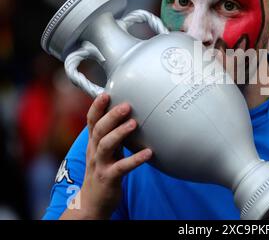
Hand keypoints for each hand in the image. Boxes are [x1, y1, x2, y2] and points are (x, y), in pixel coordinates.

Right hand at [61, 94, 151, 219]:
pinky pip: (122, 167)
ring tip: (134, 123)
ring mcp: (100, 165)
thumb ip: (113, 136)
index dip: (97, 107)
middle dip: (112, 115)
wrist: (92, 203)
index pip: (91, 121)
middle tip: (127, 105)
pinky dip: (135, 159)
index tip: (107, 93)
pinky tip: (148, 153)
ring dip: (120, 133)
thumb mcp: (105, 152)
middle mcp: (94, 151)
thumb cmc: (103, 172)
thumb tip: (129, 118)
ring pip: (106, 145)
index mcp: (93, 143)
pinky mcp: (108, 178)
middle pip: (99, 129)